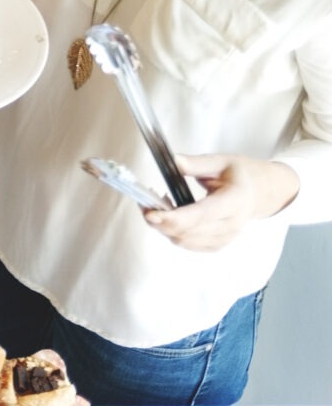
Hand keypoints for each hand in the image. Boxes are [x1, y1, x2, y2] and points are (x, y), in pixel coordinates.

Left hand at [141, 154, 300, 251]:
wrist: (262, 192)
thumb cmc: (242, 175)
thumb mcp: (222, 161)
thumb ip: (197, 163)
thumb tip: (174, 161)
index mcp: (234, 201)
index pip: (201, 215)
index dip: (173, 217)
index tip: (150, 212)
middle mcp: (231, 224)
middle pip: (188, 232)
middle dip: (160, 220)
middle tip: (144, 202)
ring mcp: (225, 237)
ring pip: (184, 241)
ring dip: (163, 227)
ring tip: (155, 205)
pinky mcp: (217, 244)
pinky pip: (188, 244)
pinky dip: (172, 233)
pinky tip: (168, 216)